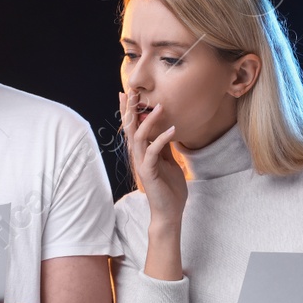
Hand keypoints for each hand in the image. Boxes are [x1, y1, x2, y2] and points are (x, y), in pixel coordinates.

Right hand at [119, 90, 186, 224]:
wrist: (169, 212)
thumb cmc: (169, 188)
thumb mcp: (169, 162)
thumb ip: (163, 147)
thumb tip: (165, 129)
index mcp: (143, 152)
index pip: (134, 128)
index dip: (131, 111)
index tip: (130, 93)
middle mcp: (139, 156)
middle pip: (130, 129)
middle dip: (130, 110)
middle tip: (131, 91)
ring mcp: (142, 164)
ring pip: (139, 137)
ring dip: (149, 121)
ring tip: (159, 107)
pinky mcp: (149, 172)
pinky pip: (154, 152)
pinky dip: (162, 139)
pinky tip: (172, 130)